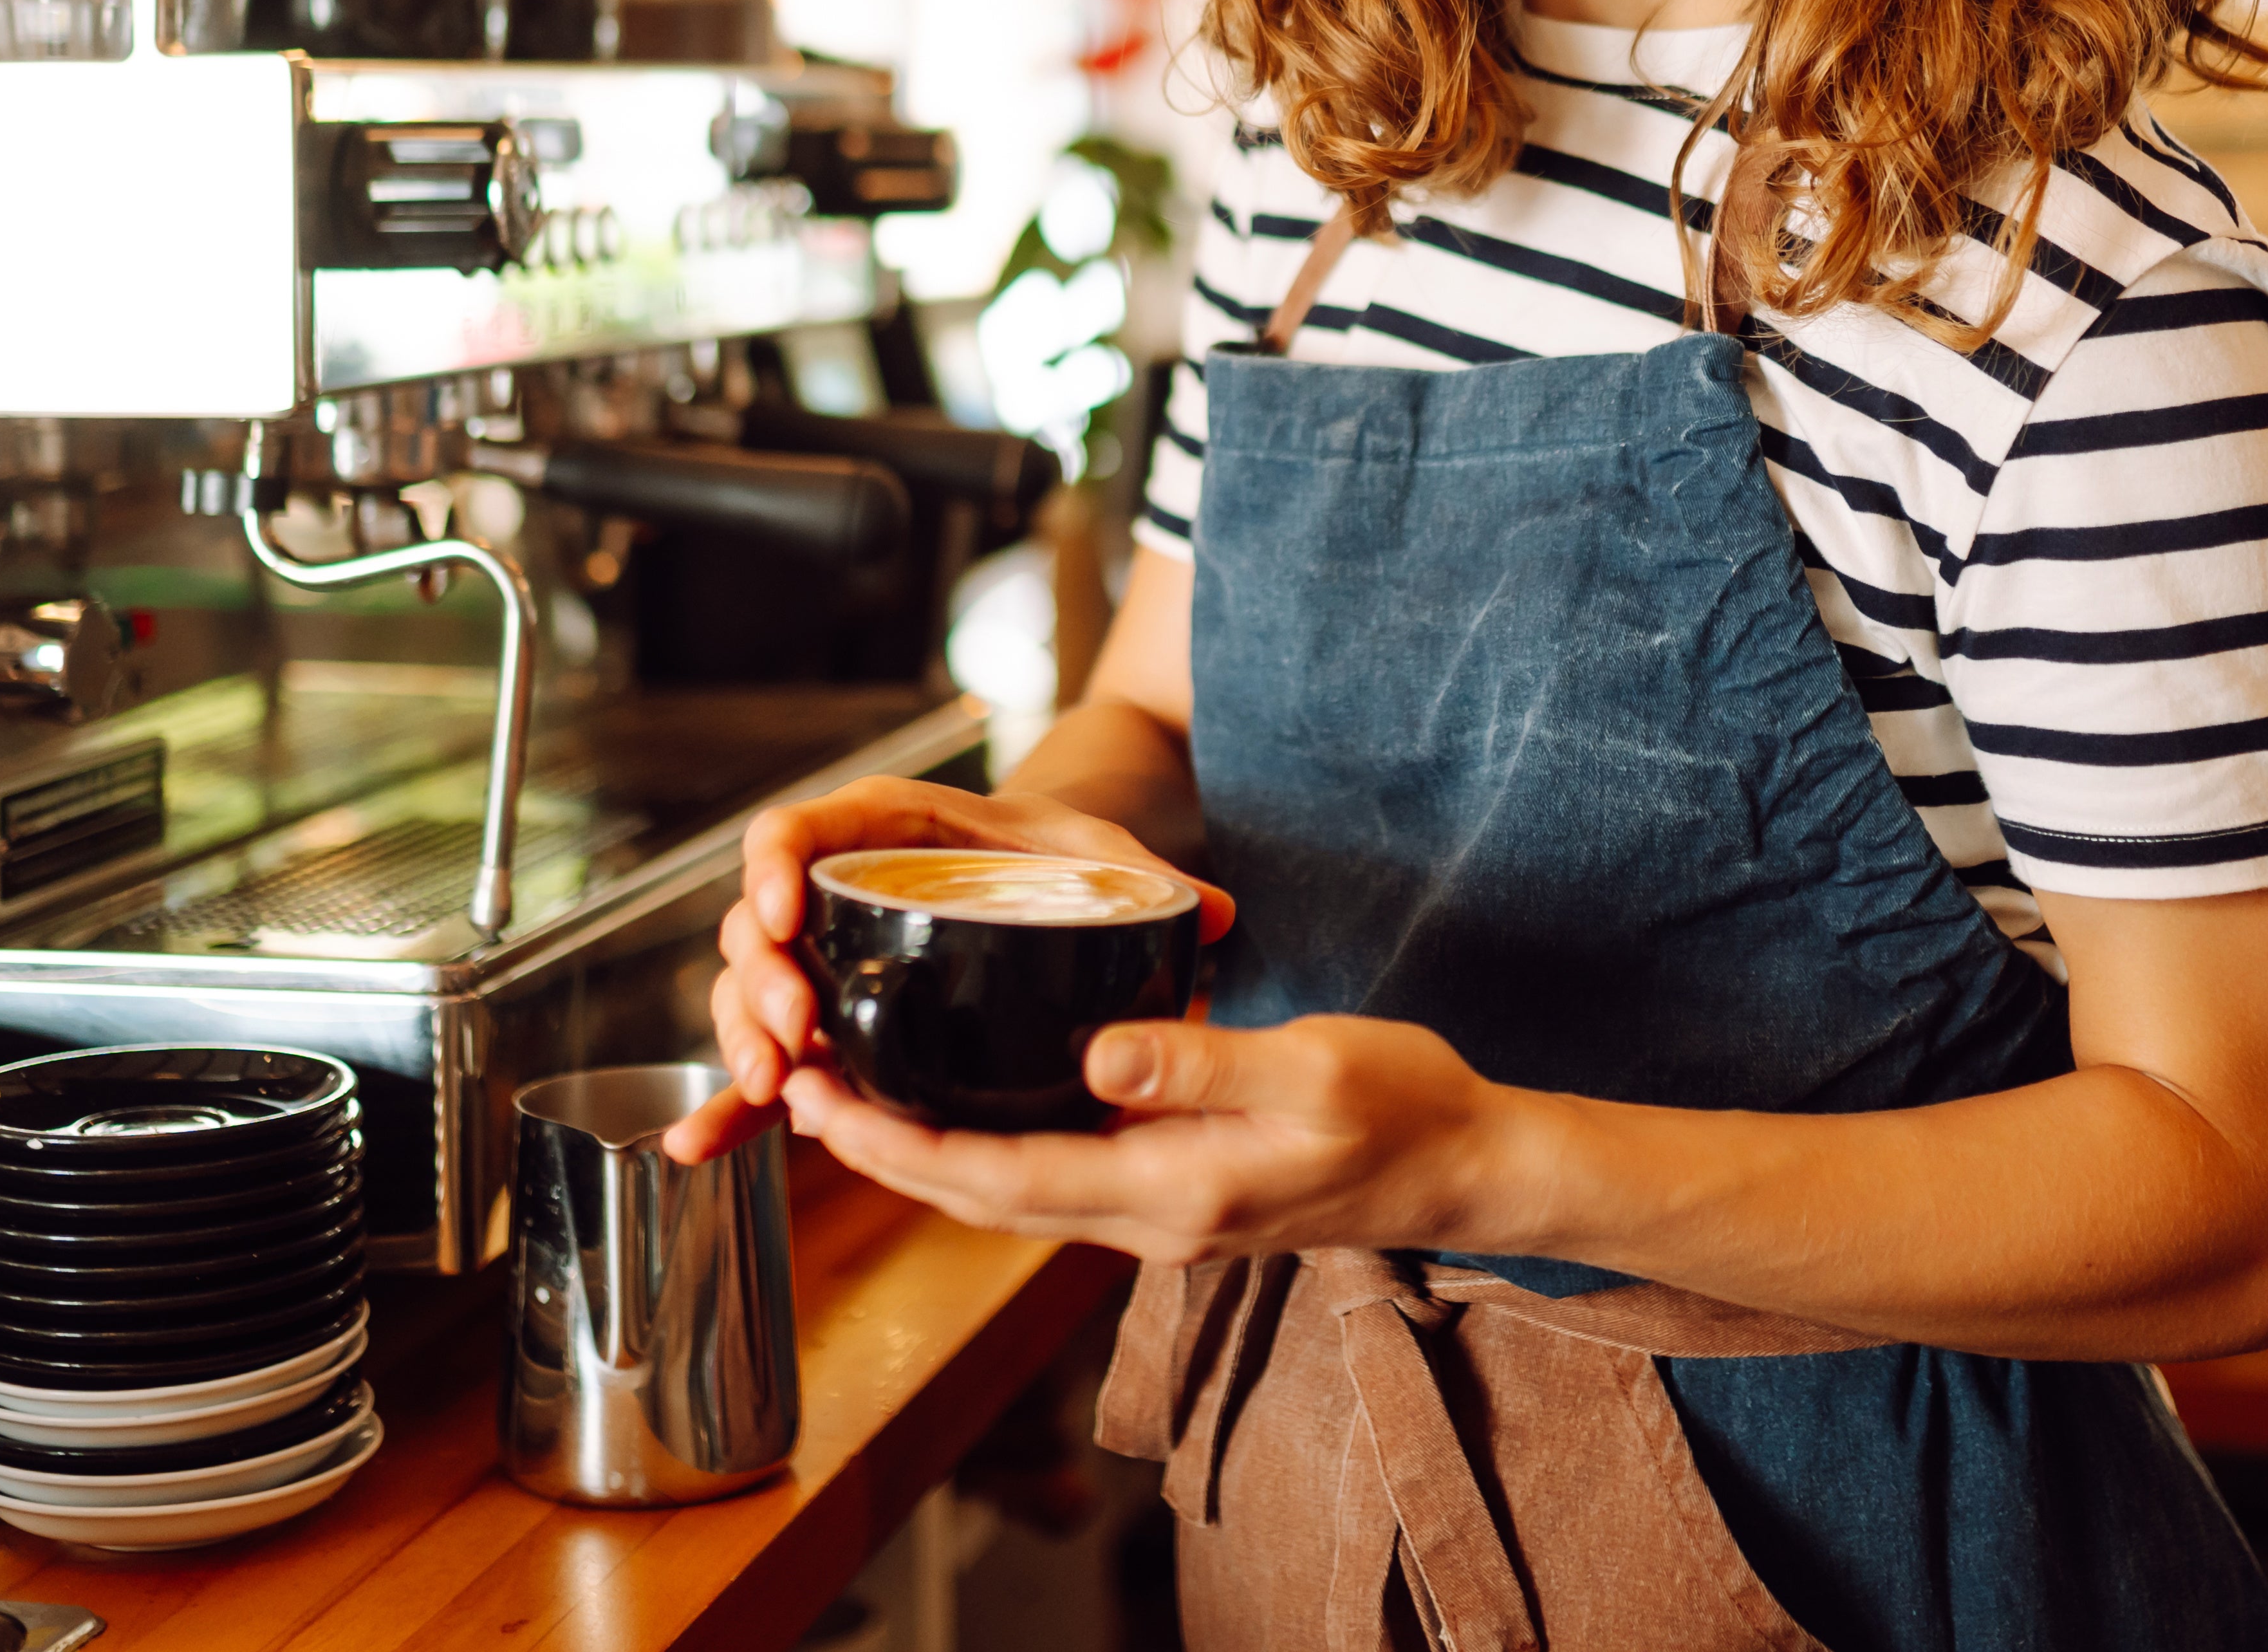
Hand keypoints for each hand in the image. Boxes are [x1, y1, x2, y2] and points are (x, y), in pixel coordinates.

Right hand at [657, 777, 1228, 1165]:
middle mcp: (843, 889)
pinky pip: (772, 1059)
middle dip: (759, 975)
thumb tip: (1213, 914)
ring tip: (775, 1085)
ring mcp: (828, 959)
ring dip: (748, 1038)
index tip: (784, 907)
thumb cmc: (1066, 854)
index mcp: (893, 828)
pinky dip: (733, 1102)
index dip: (778, 860)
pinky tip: (701, 1148)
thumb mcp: (1102, 857)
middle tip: (795, 1030)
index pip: (806, 825)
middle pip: (760, 919)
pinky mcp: (832, 1024)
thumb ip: (1147, 883)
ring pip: (753, 990)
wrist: (1050, 873)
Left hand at [780, 1012, 1526, 1264]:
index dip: (902, 1149)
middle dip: (885, 1152)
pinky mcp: (1175, 1192)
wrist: (1466, 1168)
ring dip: (927, 1154)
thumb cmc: (1403, 1108)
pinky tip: (965, 1100)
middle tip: (801, 1086)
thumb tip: (1099, 1052)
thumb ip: (1202, 1061)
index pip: (1001, 1181)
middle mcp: (1151, 1216)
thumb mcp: (1313, 1068)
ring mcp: (1162, 1211)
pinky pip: (1054, 1178)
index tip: (827, 1103)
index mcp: (1172, 1188)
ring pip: (1012, 1193)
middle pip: (983, 1198)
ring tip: (856, 1091)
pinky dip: (989, 1148)